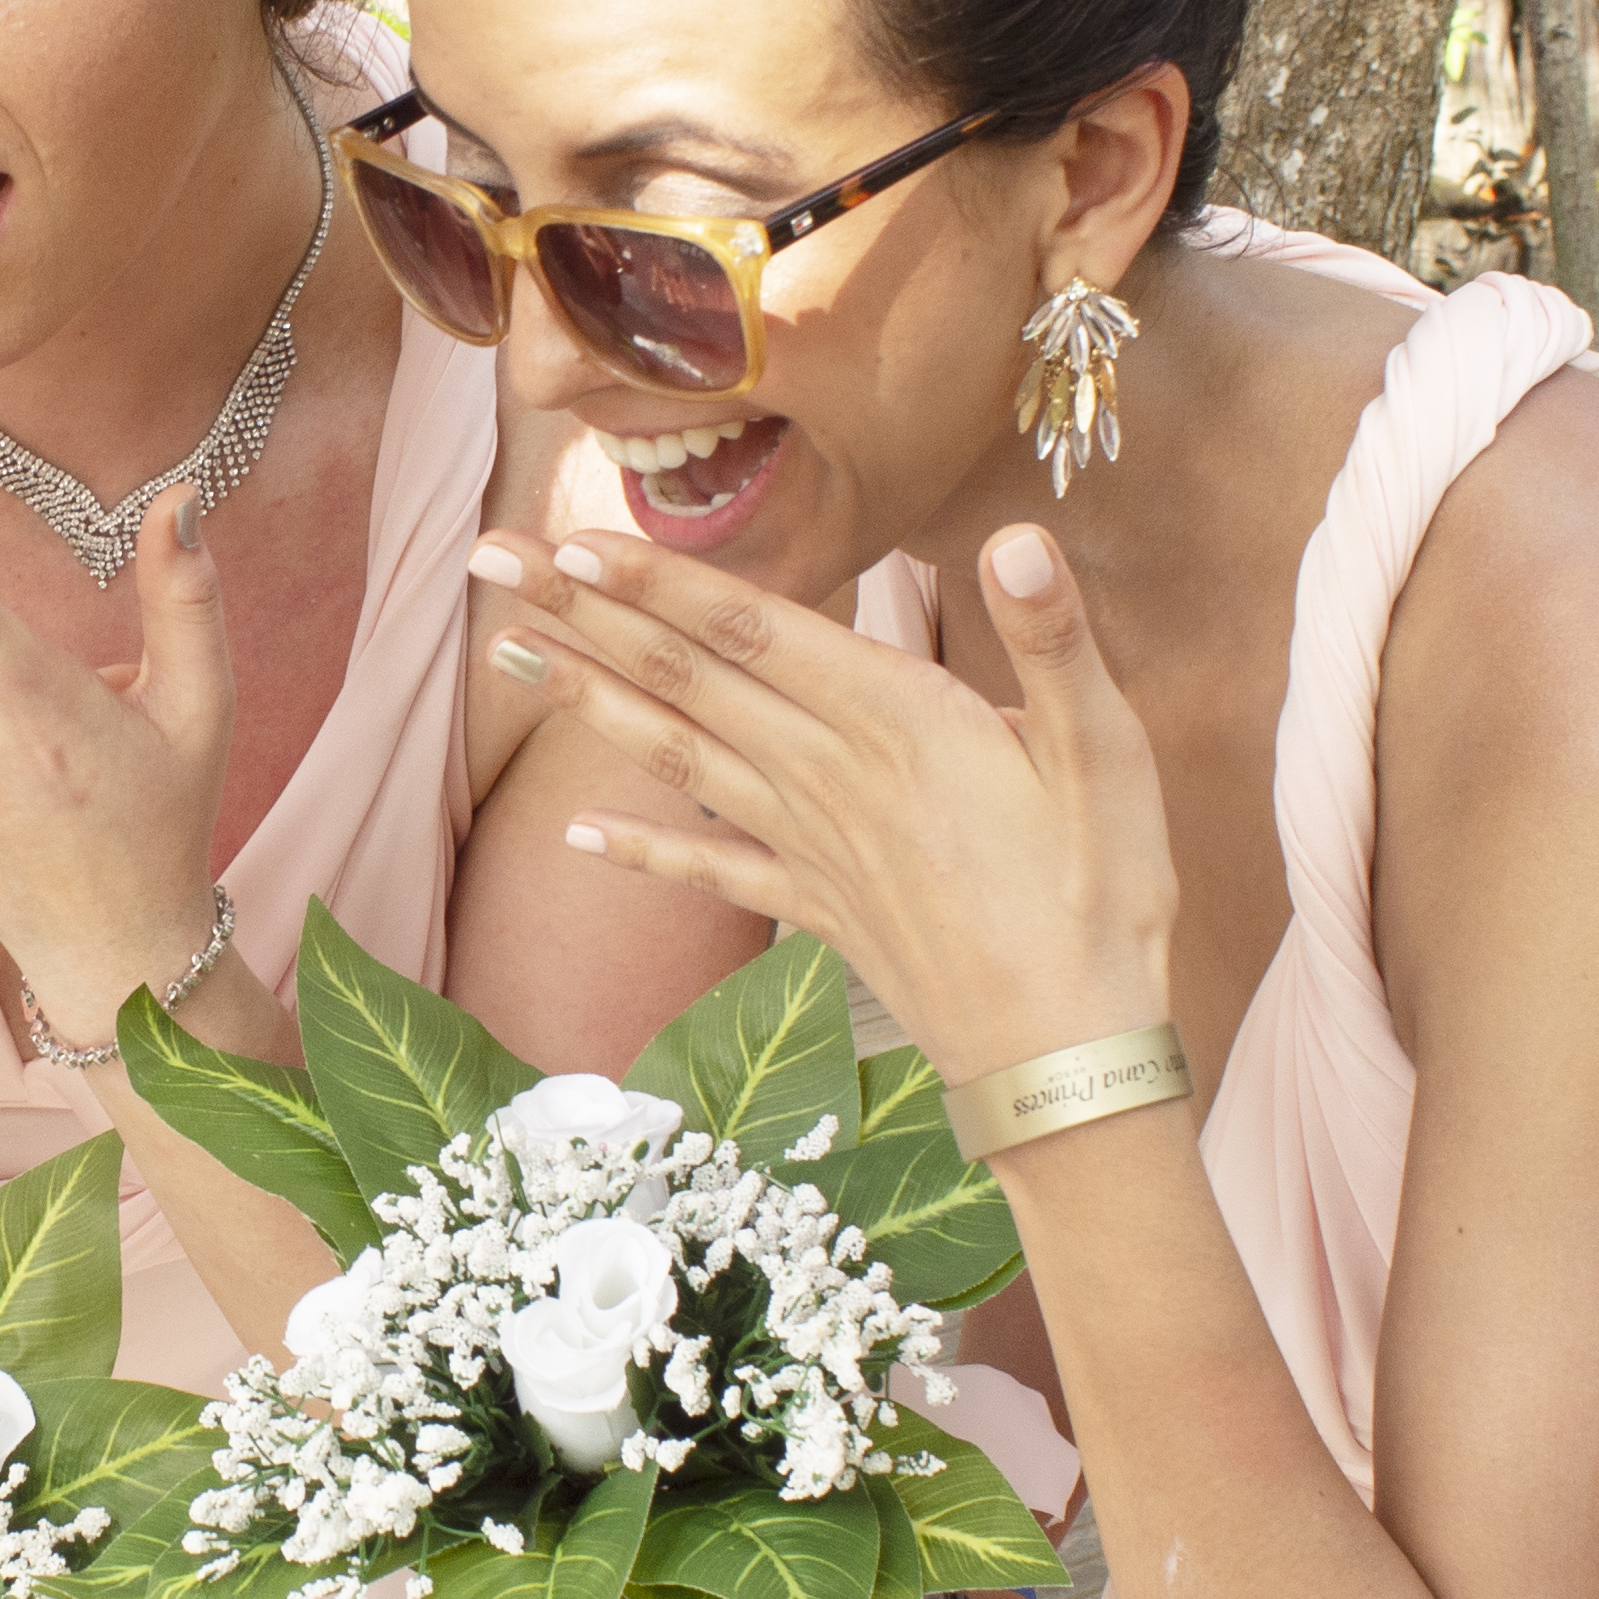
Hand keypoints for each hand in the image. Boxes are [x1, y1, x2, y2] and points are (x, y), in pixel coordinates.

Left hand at [469, 521, 1176, 1085]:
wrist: (1066, 1061)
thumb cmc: (1101, 899)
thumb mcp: (1107, 756)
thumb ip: (1054, 642)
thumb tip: (1017, 540)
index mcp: (895, 723)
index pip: (754, 633)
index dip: (662, 583)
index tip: (575, 537)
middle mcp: (828, 777)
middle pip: (688, 680)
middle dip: (586, 613)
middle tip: (491, 558)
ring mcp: (811, 846)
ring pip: (677, 755)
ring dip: (588, 699)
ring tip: (504, 652)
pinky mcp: (816, 908)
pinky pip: (711, 870)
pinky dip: (642, 848)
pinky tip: (579, 833)